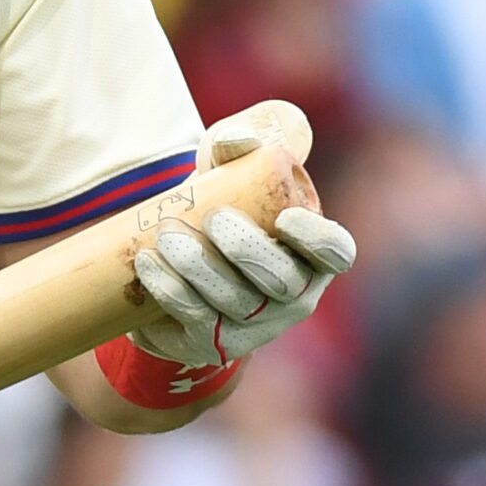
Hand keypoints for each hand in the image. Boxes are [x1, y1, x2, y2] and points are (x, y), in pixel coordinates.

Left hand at [129, 102, 356, 369]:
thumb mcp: (230, 170)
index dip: (318, 240)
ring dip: (200, 269)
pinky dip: (171, 290)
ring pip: (235, 304)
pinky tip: (149, 262)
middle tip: (213, 219)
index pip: (336, 253)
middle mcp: (295, 296)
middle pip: (283, 283)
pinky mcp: (214, 343)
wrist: (178, 255)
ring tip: (169, 236)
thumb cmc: (220, 204)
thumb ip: (237, 145)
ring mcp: (257, 326)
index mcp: (314, 252)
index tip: (286, 216)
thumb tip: (240, 142)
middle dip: (248, 250)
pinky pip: (196, 321)